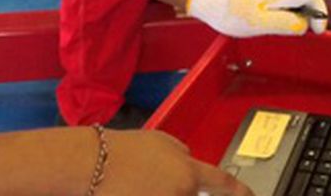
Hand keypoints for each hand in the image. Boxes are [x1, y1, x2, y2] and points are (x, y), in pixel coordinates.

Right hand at [102, 129, 252, 195]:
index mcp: (188, 171)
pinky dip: (147, 192)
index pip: (223, 184)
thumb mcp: (159, 140)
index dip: (240, 193)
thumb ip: (182, 152)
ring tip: (137, 185)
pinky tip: (132, 190)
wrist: (89, 164)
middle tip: (151, 182)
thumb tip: (191, 159)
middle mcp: (181, 193)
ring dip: (158, 191)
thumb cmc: (119, 151)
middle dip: (178, 190)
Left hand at [186, 0, 328, 36]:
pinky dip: (294, 6)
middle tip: (315, 28)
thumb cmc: (229, 11)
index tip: (319, 27)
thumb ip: (284, 24)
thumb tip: (302, 25)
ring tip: (302, 25)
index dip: (321, 12)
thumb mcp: (259, 23)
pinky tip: (287, 18)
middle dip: (316, 9)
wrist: (210, 0)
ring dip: (305, 8)